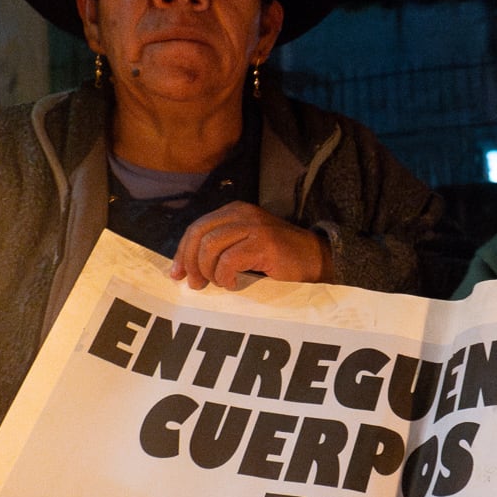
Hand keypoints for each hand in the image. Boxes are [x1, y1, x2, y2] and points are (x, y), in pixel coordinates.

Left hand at [170, 201, 331, 289]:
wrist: (317, 259)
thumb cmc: (279, 259)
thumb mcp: (244, 246)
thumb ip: (219, 249)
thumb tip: (185, 269)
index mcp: (234, 211)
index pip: (196, 228)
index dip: (182, 252)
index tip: (178, 274)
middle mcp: (242, 213)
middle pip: (198, 234)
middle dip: (191, 262)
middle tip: (196, 284)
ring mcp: (254, 226)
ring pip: (210, 247)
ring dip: (209, 271)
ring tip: (220, 283)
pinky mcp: (264, 243)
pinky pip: (229, 260)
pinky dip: (225, 277)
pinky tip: (234, 284)